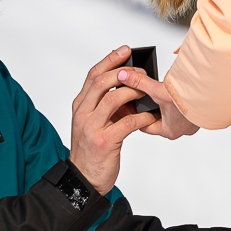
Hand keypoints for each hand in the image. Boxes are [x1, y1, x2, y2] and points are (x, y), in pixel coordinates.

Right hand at [69, 46, 156, 193]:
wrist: (84, 179)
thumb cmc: (93, 150)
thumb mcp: (92, 123)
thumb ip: (103, 106)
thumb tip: (127, 87)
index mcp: (80, 106)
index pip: (93, 75)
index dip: (110, 60)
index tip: (125, 50)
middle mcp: (82, 113)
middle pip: (101, 82)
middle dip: (123, 72)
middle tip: (141, 71)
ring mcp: (91, 127)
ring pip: (113, 98)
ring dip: (134, 92)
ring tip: (147, 93)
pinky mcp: (104, 141)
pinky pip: (127, 122)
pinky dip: (142, 117)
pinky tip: (151, 117)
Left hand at [115, 65, 199, 140]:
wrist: (214, 91)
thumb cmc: (190, 98)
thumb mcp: (158, 90)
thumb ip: (139, 83)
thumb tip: (123, 76)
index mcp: (170, 130)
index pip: (145, 125)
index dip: (134, 114)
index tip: (127, 106)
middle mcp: (182, 129)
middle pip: (158, 119)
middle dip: (149, 108)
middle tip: (138, 97)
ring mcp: (192, 121)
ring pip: (171, 113)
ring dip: (164, 102)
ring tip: (154, 90)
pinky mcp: (199, 111)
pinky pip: (183, 107)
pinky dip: (176, 99)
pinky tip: (173, 89)